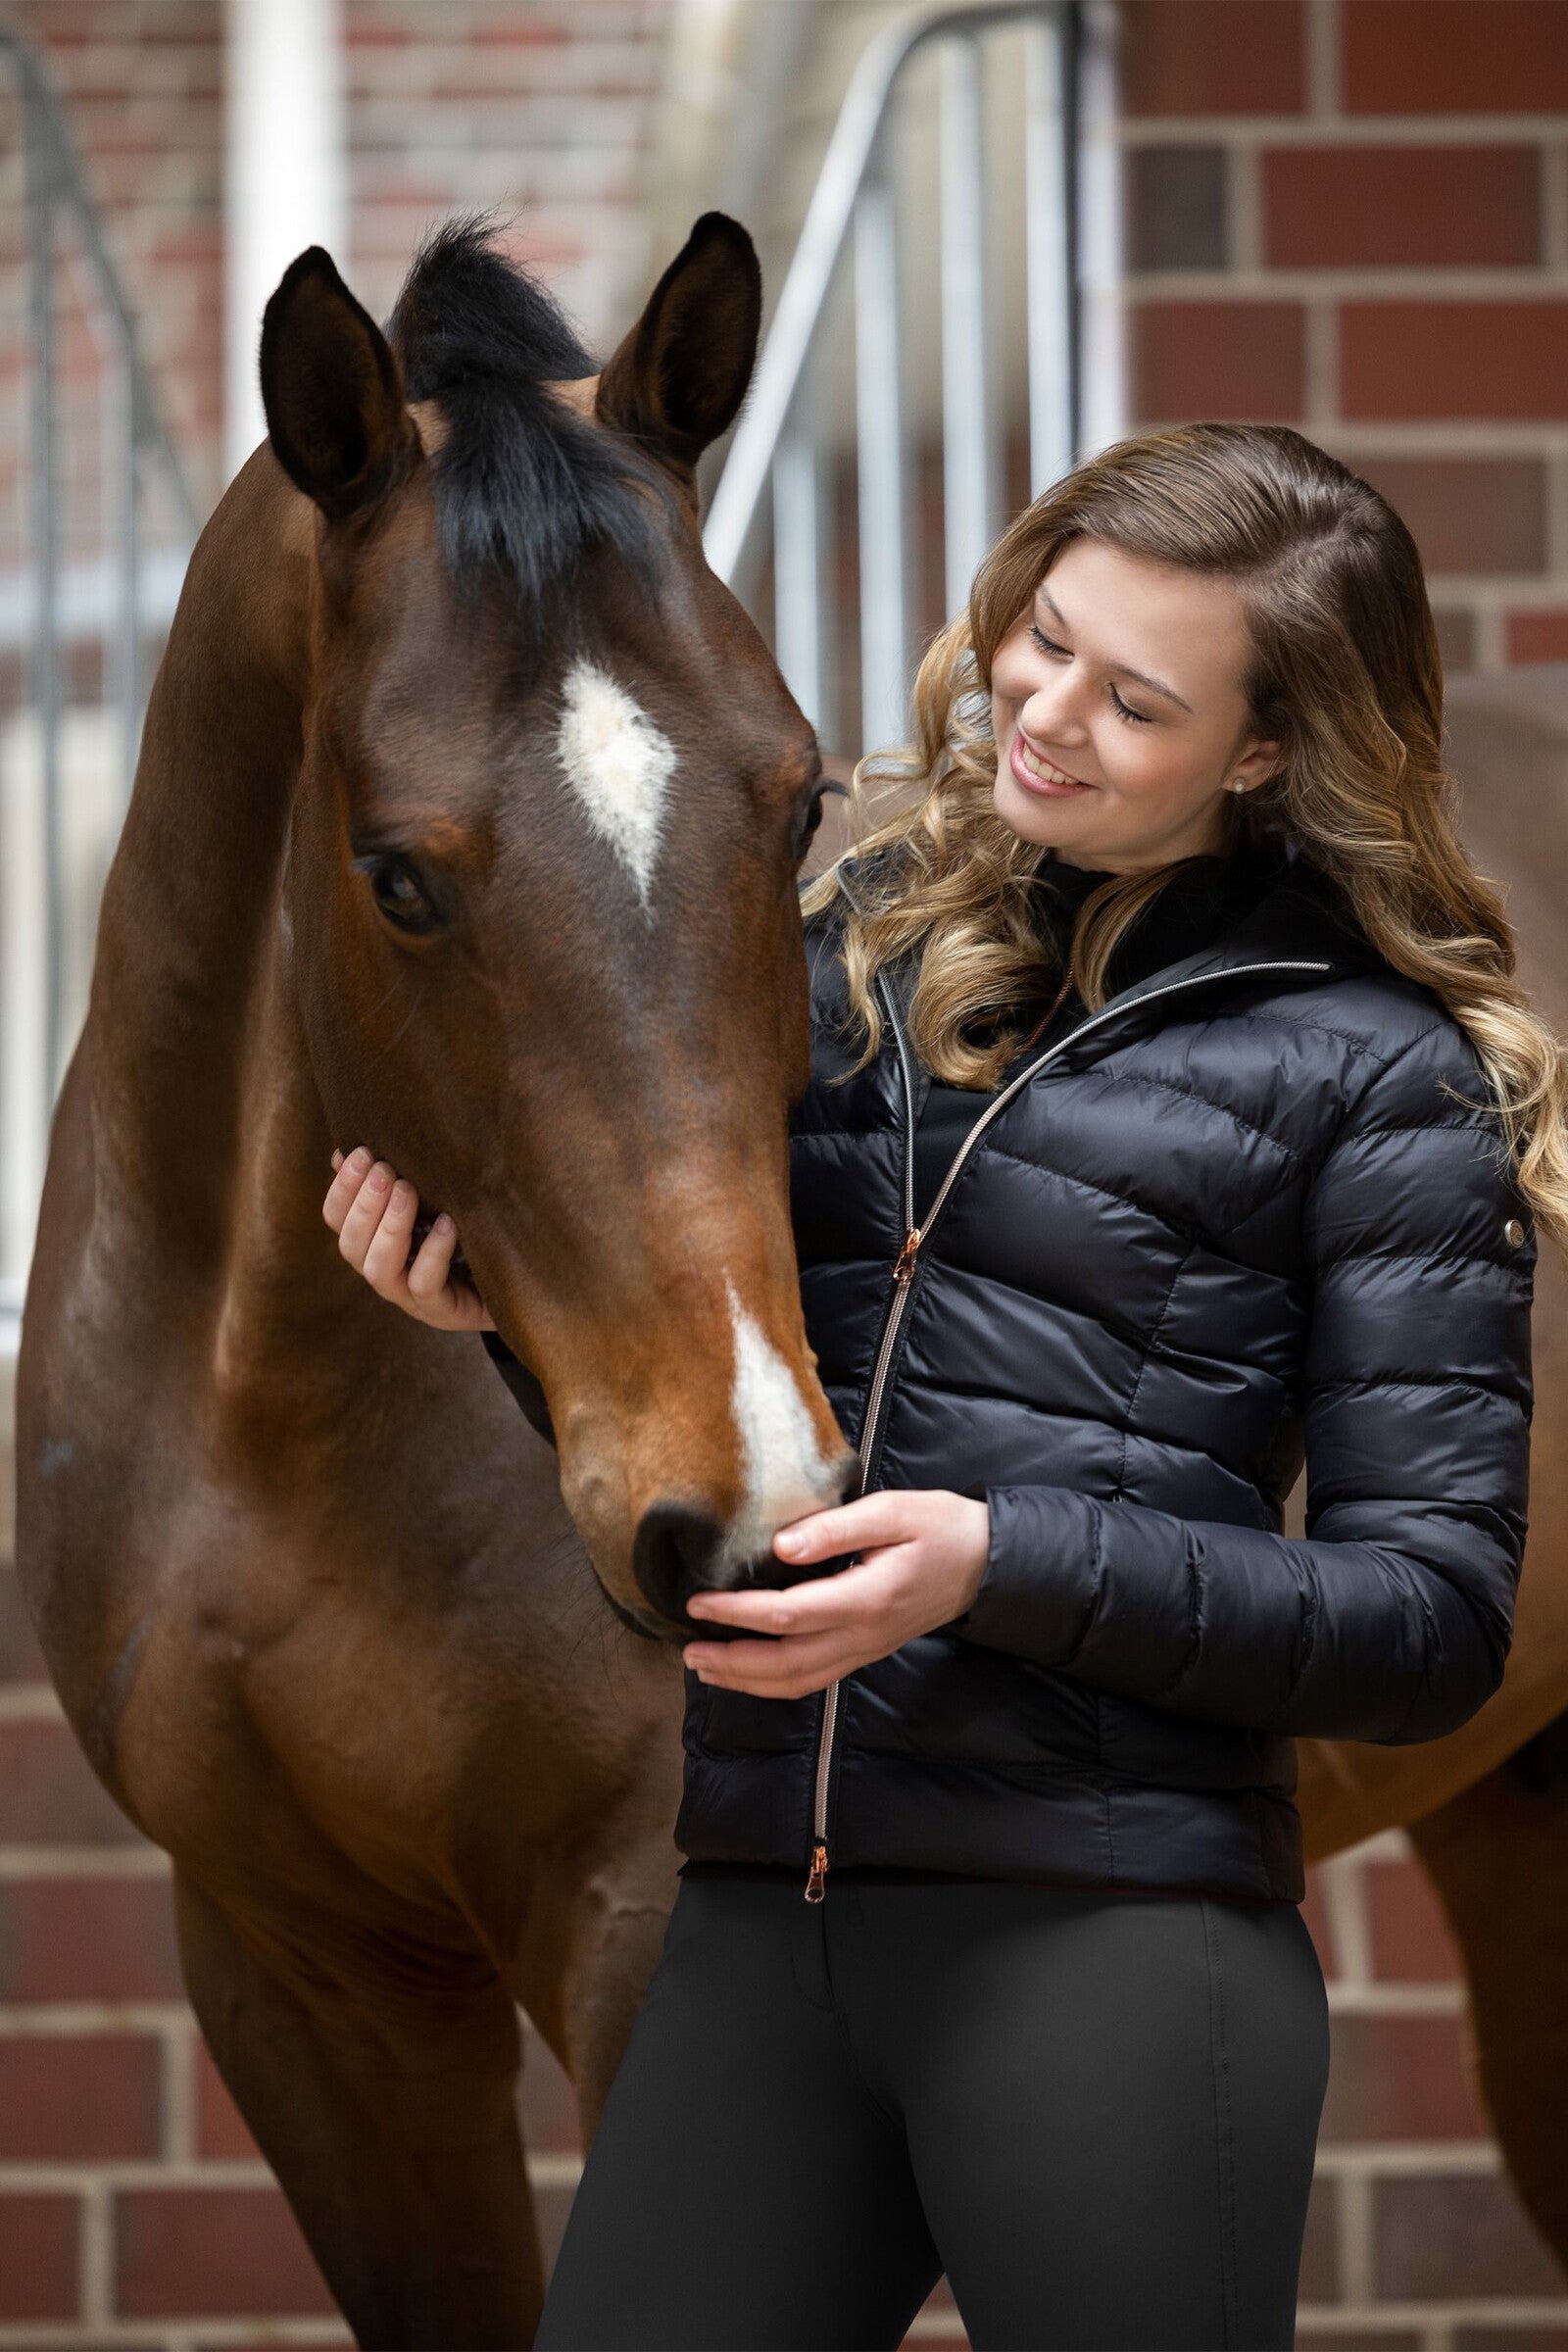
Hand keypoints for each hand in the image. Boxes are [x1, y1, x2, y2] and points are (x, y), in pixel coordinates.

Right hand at [322, 1146, 494, 1332]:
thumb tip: (350, 1148)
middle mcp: (389, 1273)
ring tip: (407, 1191)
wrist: (522, 1278)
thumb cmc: (474, 1230)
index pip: (337, 1220)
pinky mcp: (446, 1313)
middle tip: (385, 1170)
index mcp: (376, 1244)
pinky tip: (448, 1223)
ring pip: (379, 1272)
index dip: (342, 1188)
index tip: (362, 1153)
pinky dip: (432, 1253)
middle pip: (351, 1247)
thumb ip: (400, 1178)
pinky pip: (426, 1287)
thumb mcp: (437, 1198)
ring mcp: (414, 1299)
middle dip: (364, 1205)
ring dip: (388, 1228)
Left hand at [682, 1489, 989, 1699]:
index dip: (736, 1613)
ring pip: (798, 1681)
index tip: (697, 1603)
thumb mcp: (893, 1511)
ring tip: (706, 1667)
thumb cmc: (940, 1527)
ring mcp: (866, 1650)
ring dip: (747, 1680)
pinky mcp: (867, 1651)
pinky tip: (750, 1671)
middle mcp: (863, 1635)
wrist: (986, 1564)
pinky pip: (815, 1678)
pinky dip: (775, 1682)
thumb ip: (835, 1529)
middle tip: (688, 1651)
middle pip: (785, 1664)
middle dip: (732, 1661)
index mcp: (866, 1598)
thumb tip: (779, 1546)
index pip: (787, 1615)